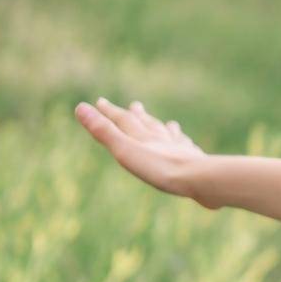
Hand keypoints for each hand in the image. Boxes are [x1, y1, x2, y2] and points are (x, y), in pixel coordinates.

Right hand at [74, 97, 217, 207]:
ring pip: (171, 136)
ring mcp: (182, 150)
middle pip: (149, 125)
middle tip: (136, 106)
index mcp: (144, 137)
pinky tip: (190, 146)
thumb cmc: (160, 167)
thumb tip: (80, 107)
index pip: (124, 120)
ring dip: (165, 129)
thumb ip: (104, 131)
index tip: (100, 102)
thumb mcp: (125, 150)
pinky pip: (190, 150)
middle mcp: (163, 139)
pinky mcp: (197, 163)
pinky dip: (186, 144)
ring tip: (168, 124)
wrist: (200, 179)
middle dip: (139, 116)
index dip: (110, 112)